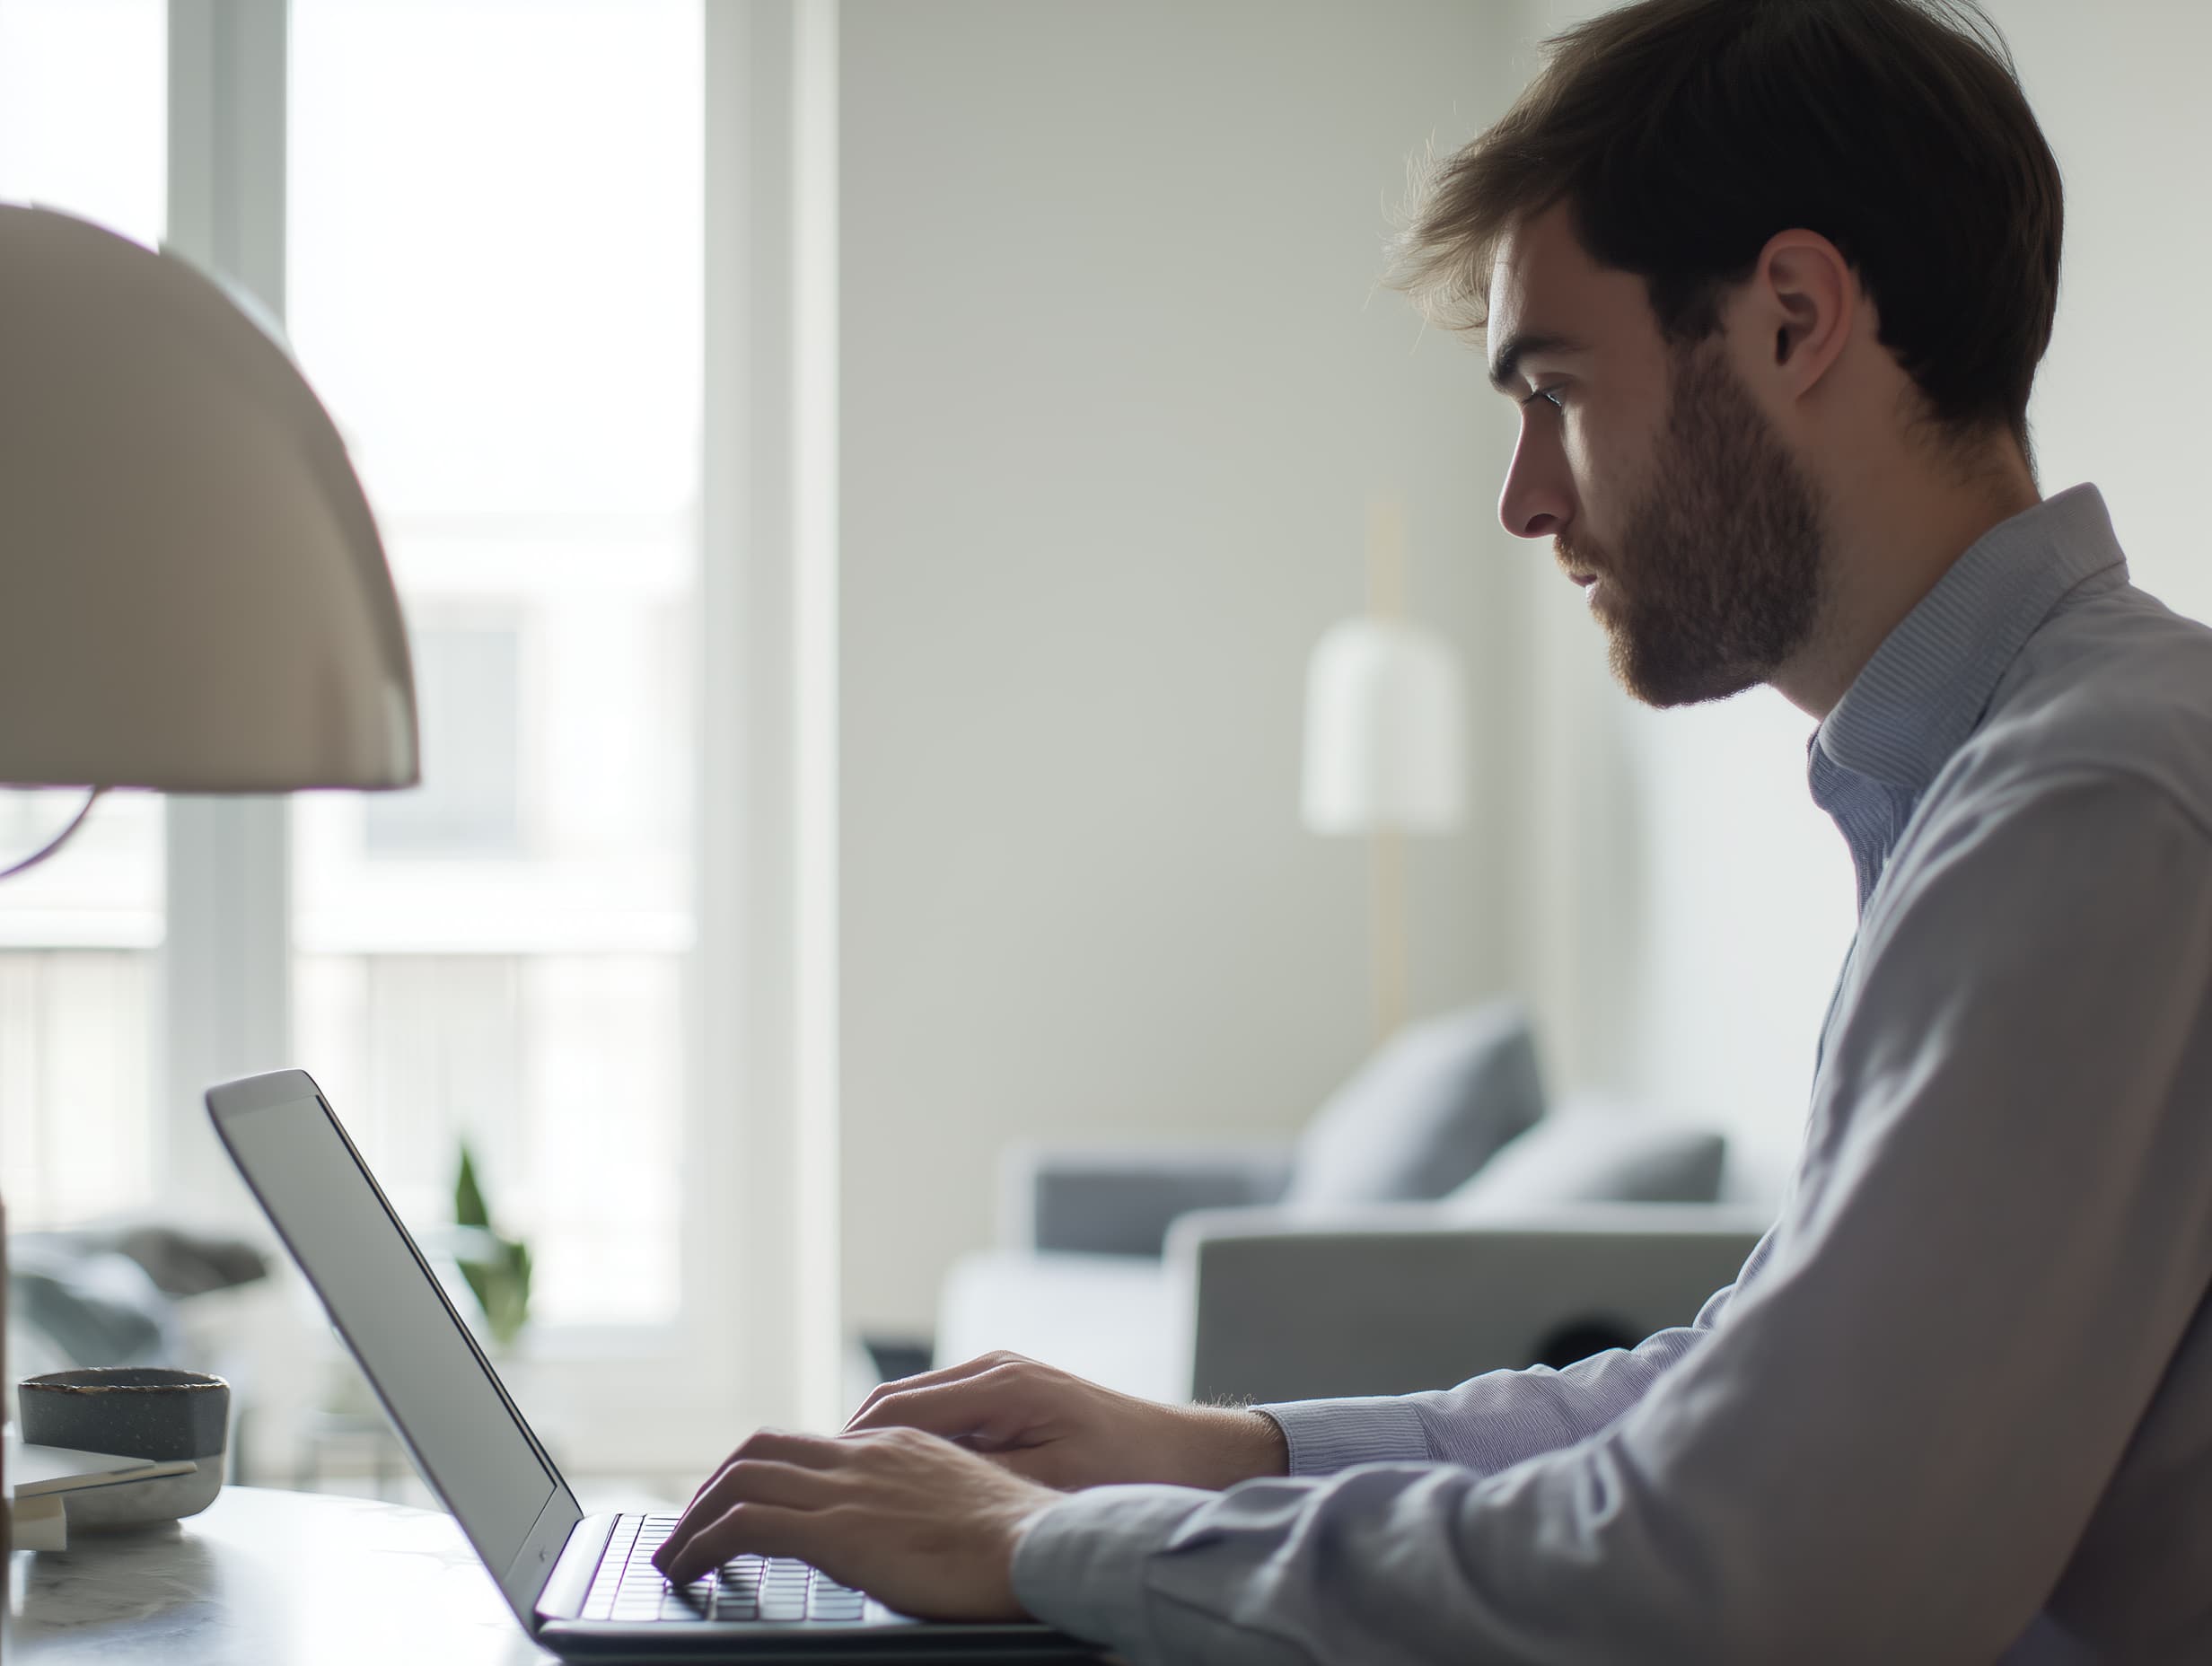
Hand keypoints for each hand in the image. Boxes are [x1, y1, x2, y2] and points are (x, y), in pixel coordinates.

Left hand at [650, 1425, 1060, 1619]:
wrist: (1041, 1548)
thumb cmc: (1021, 1547)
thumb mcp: (967, 1513)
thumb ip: (926, 1512)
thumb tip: (912, 1541)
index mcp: (899, 1448)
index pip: (813, 1445)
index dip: (766, 1470)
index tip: (744, 1502)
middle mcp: (867, 1455)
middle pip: (764, 1448)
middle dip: (716, 1484)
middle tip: (693, 1523)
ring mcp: (849, 1488)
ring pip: (741, 1479)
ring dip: (696, 1516)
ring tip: (676, 1553)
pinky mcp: (837, 1528)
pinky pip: (745, 1524)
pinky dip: (703, 1543)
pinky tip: (689, 1570)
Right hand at [844, 1349, 1287, 1491]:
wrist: (1188, 1457)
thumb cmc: (1126, 1475)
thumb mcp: (1050, 1483)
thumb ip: (978, 1478)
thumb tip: (911, 1485)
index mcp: (1000, 1385)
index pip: (898, 1411)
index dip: (849, 1449)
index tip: (813, 1484)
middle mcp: (994, 1369)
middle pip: (895, 1405)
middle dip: (850, 1446)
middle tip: (809, 1490)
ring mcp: (1000, 1378)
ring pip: (914, 1408)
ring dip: (877, 1445)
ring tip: (840, 1490)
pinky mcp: (1009, 1395)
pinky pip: (941, 1416)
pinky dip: (911, 1444)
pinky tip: (896, 1483)